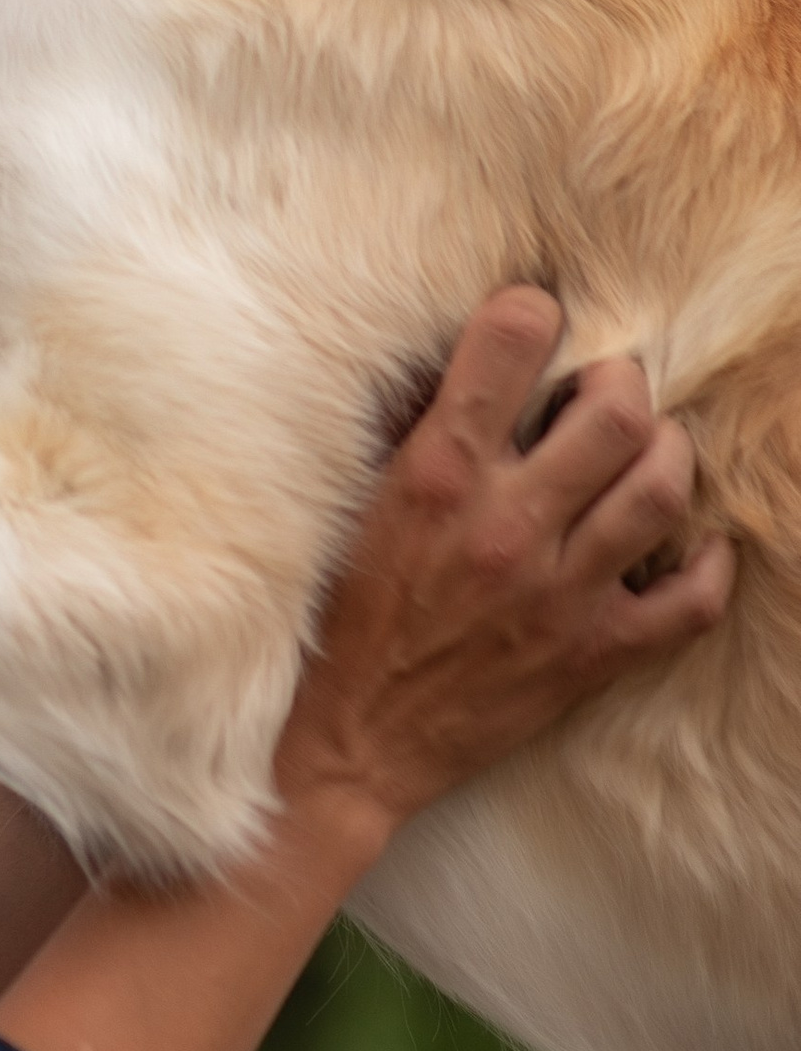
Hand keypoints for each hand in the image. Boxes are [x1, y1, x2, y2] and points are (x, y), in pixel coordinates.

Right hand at [276, 285, 734, 849]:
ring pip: (662, 490)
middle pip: (616, 413)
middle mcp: (507, 524)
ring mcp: (560, 593)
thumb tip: (449, 357)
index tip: (535, 315)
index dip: (531, 310)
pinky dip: (709, 564)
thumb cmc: (341, 612)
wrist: (351, 740)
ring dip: (667, 451)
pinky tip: (692, 542)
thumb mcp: (353, 499)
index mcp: (437, 474)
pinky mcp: (594, 654)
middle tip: (604, 385)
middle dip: (620, 379)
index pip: (508, 344)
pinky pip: (691, 603)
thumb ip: (405, 425)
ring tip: (647, 446)